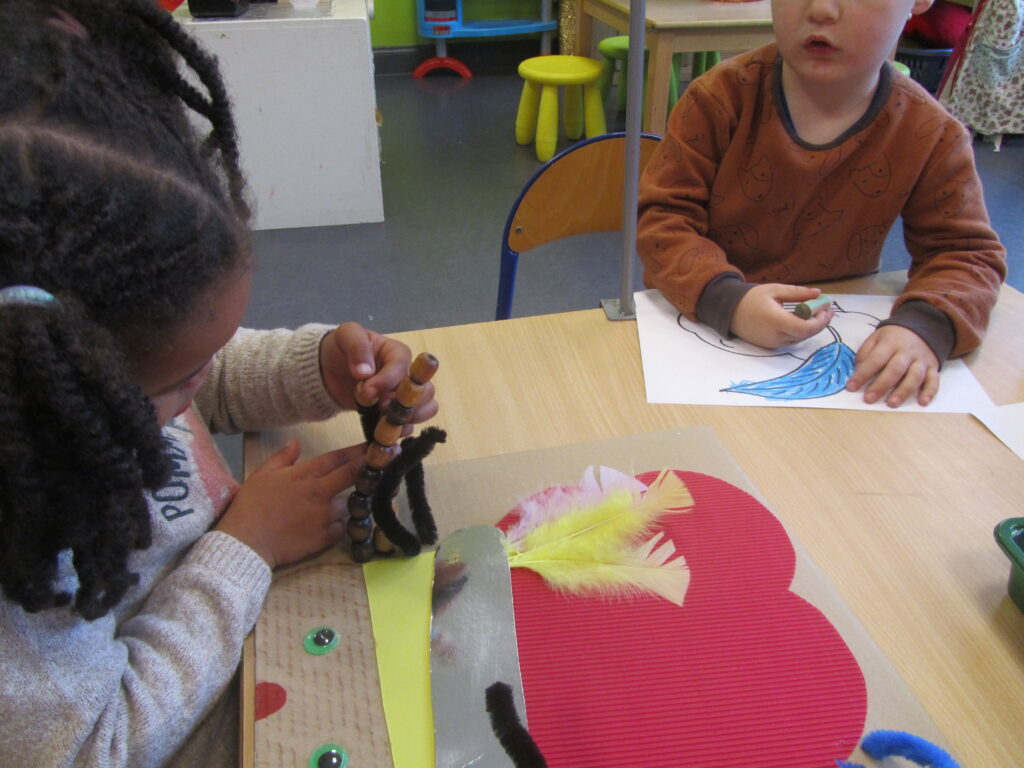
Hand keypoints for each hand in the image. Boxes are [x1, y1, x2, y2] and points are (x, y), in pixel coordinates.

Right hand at [214, 439, 364, 567]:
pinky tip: (330, 525)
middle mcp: (319, 493)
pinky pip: (341, 528)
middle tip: (382, 463)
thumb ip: (283, 457)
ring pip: (348, 504)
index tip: (372, 446)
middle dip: (369, 467)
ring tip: (343, 503)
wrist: (247, 542)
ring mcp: (324, 516)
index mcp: (305, 475)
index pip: (337, 458)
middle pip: (352, 476)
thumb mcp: (262, 474)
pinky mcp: (324, 537)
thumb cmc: (251, 506)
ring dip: (348, 502)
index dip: (357, 451)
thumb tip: (296, 442)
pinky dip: (339, 525)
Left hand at [319, 322, 438, 426]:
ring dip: (409, 418)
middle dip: (406, 403)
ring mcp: (403, 395)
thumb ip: (357, 348)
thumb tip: (365, 372)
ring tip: (384, 421)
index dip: (388, 381)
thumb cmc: (341, 348)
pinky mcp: (394, 412)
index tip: (367, 391)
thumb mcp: (346, 336)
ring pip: (427, 408)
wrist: (329, 370)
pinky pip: (411, 425)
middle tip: (381, 407)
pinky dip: (400, 430)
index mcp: (398, 353)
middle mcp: (407, 374)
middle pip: (426, 390)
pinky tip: (382, 430)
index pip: (403, 368)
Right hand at [730, 284, 833, 348]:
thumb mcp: (774, 289)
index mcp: (775, 320)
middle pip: (805, 335)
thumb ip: (797, 292)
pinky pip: (791, 340)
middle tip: (827, 310)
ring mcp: (772, 343)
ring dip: (811, 328)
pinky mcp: (770, 347)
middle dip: (820, 323)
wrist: (729, 312)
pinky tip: (803, 320)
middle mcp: (774, 336)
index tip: (828, 309)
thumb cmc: (751, 298)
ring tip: (817, 313)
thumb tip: (818, 293)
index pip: (805, 328)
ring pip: (799, 339)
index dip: (820, 321)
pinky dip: (800, 331)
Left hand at [846, 325, 939, 407]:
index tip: (851, 387)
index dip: (863, 374)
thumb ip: (866, 353)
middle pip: (895, 369)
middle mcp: (907, 352)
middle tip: (869, 398)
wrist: (923, 326)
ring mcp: (922, 360)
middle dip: (881, 385)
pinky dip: (930, 392)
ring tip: (892, 404)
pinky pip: (934, 380)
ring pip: (915, 376)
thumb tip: (857, 371)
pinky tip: (922, 402)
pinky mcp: (933, 367)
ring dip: (903, 391)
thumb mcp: (876, 338)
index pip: (875, 359)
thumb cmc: (894, 337)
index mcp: (890, 343)